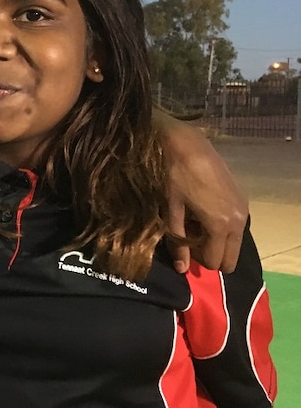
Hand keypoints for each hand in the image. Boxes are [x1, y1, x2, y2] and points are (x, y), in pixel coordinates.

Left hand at [157, 112, 247, 272]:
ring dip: (216, 240)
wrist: (187, 144)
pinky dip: (221, 226)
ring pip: (234, 241)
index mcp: (220, 226)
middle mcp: (238, 221)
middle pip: (230, 257)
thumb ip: (178, 242)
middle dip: (209, 254)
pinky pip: (235, 225)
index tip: (181, 245)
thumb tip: (181, 269)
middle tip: (188, 237)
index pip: (214, 261)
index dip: (195, 259)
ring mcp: (243, 208)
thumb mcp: (171, 211)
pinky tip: (202, 210)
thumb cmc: (173, 177)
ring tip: (193, 221)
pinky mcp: (243, 197)